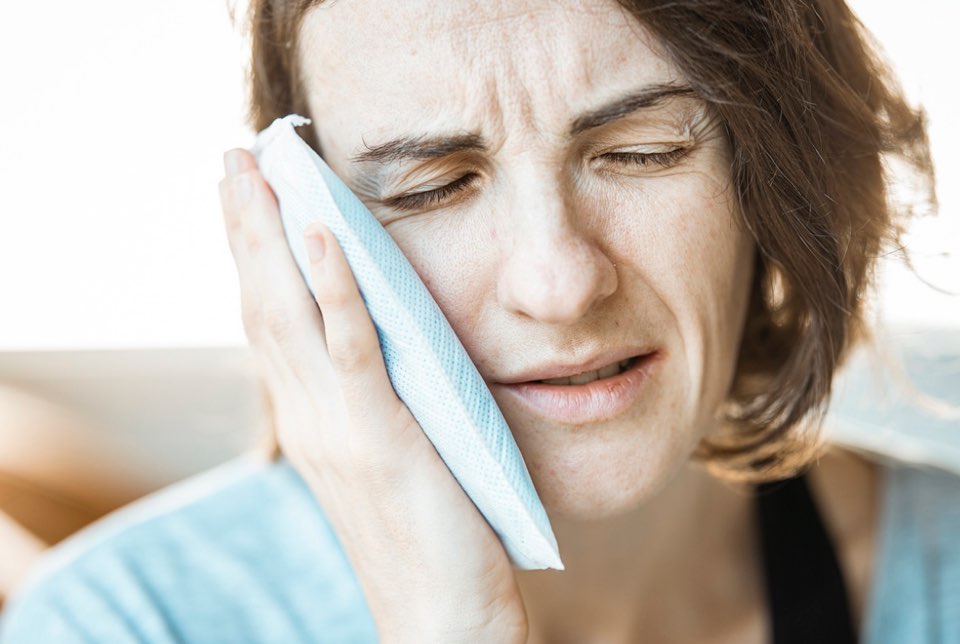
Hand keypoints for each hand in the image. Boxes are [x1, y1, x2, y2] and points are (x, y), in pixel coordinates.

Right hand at [218, 148, 528, 642]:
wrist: (441, 622)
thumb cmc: (428, 541)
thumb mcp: (392, 459)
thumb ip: (377, 403)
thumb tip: (387, 348)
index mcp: (313, 422)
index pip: (270, 323)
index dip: (255, 256)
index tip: (249, 197)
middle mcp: (310, 419)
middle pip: (262, 304)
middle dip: (246, 226)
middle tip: (233, 156)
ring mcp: (337, 427)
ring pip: (289, 312)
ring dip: (270, 234)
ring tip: (256, 169)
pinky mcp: (380, 437)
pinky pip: (350, 347)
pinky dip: (331, 286)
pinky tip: (319, 231)